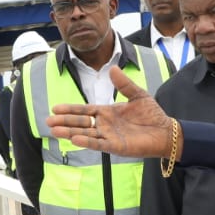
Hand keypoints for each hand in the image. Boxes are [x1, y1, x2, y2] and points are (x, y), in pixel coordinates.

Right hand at [48, 67, 172, 157]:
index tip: (55, 108)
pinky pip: (99, 144)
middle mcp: (105, 125)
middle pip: (80, 122)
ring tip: (55, 131)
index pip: (84, 110)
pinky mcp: (116, 146)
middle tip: (48, 121)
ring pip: (85, 134)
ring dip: (70, 132)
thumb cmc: (152, 115)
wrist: (166, 131)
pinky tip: (74, 139)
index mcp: (107, 112)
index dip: (70, 109)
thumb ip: (124, 84)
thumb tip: (112, 68)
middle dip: (65, 122)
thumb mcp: (137, 94)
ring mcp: (109, 136)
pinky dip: (87, 142)